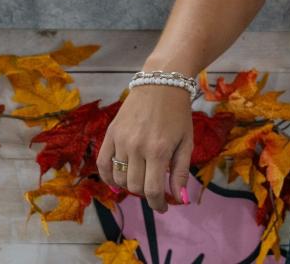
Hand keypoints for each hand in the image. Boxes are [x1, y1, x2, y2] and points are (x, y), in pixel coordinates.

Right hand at [95, 85, 193, 213]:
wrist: (161, 83)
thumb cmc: (178, 113)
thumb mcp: (187, 142)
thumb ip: (181, 173)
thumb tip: (179, 200)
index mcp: (158, 150)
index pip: (152, 191)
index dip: (158, 204)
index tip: (163, 207)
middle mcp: (136, 147)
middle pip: (135, 187)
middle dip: (146, 194)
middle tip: (155, 188)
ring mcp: (121, 139)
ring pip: (119, 178)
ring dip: (130, 186)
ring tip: (141, 179)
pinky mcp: (111, 132)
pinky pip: (103, 163)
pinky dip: (107, 177)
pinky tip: (116, 182)